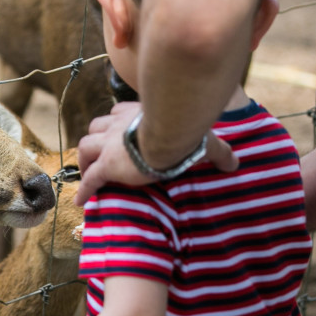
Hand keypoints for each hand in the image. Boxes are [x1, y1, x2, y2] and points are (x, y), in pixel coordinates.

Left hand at [74, 102, 236, 204]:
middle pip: (95, 126)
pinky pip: (90, 178)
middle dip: (95, 139)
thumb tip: (235, 162)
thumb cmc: (187, 132)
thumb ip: (218, 150)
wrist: (170, 137)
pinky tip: (80, 201)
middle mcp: (118, 124)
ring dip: (84, 160)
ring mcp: (109, 144)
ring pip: (85, 147)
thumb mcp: (205, 138)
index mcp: (137, 113)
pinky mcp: (107, 165)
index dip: (114, 123)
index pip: (117, 113)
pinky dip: (84, 190)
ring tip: (87, 173)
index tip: (115, 132)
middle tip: (97, 153)